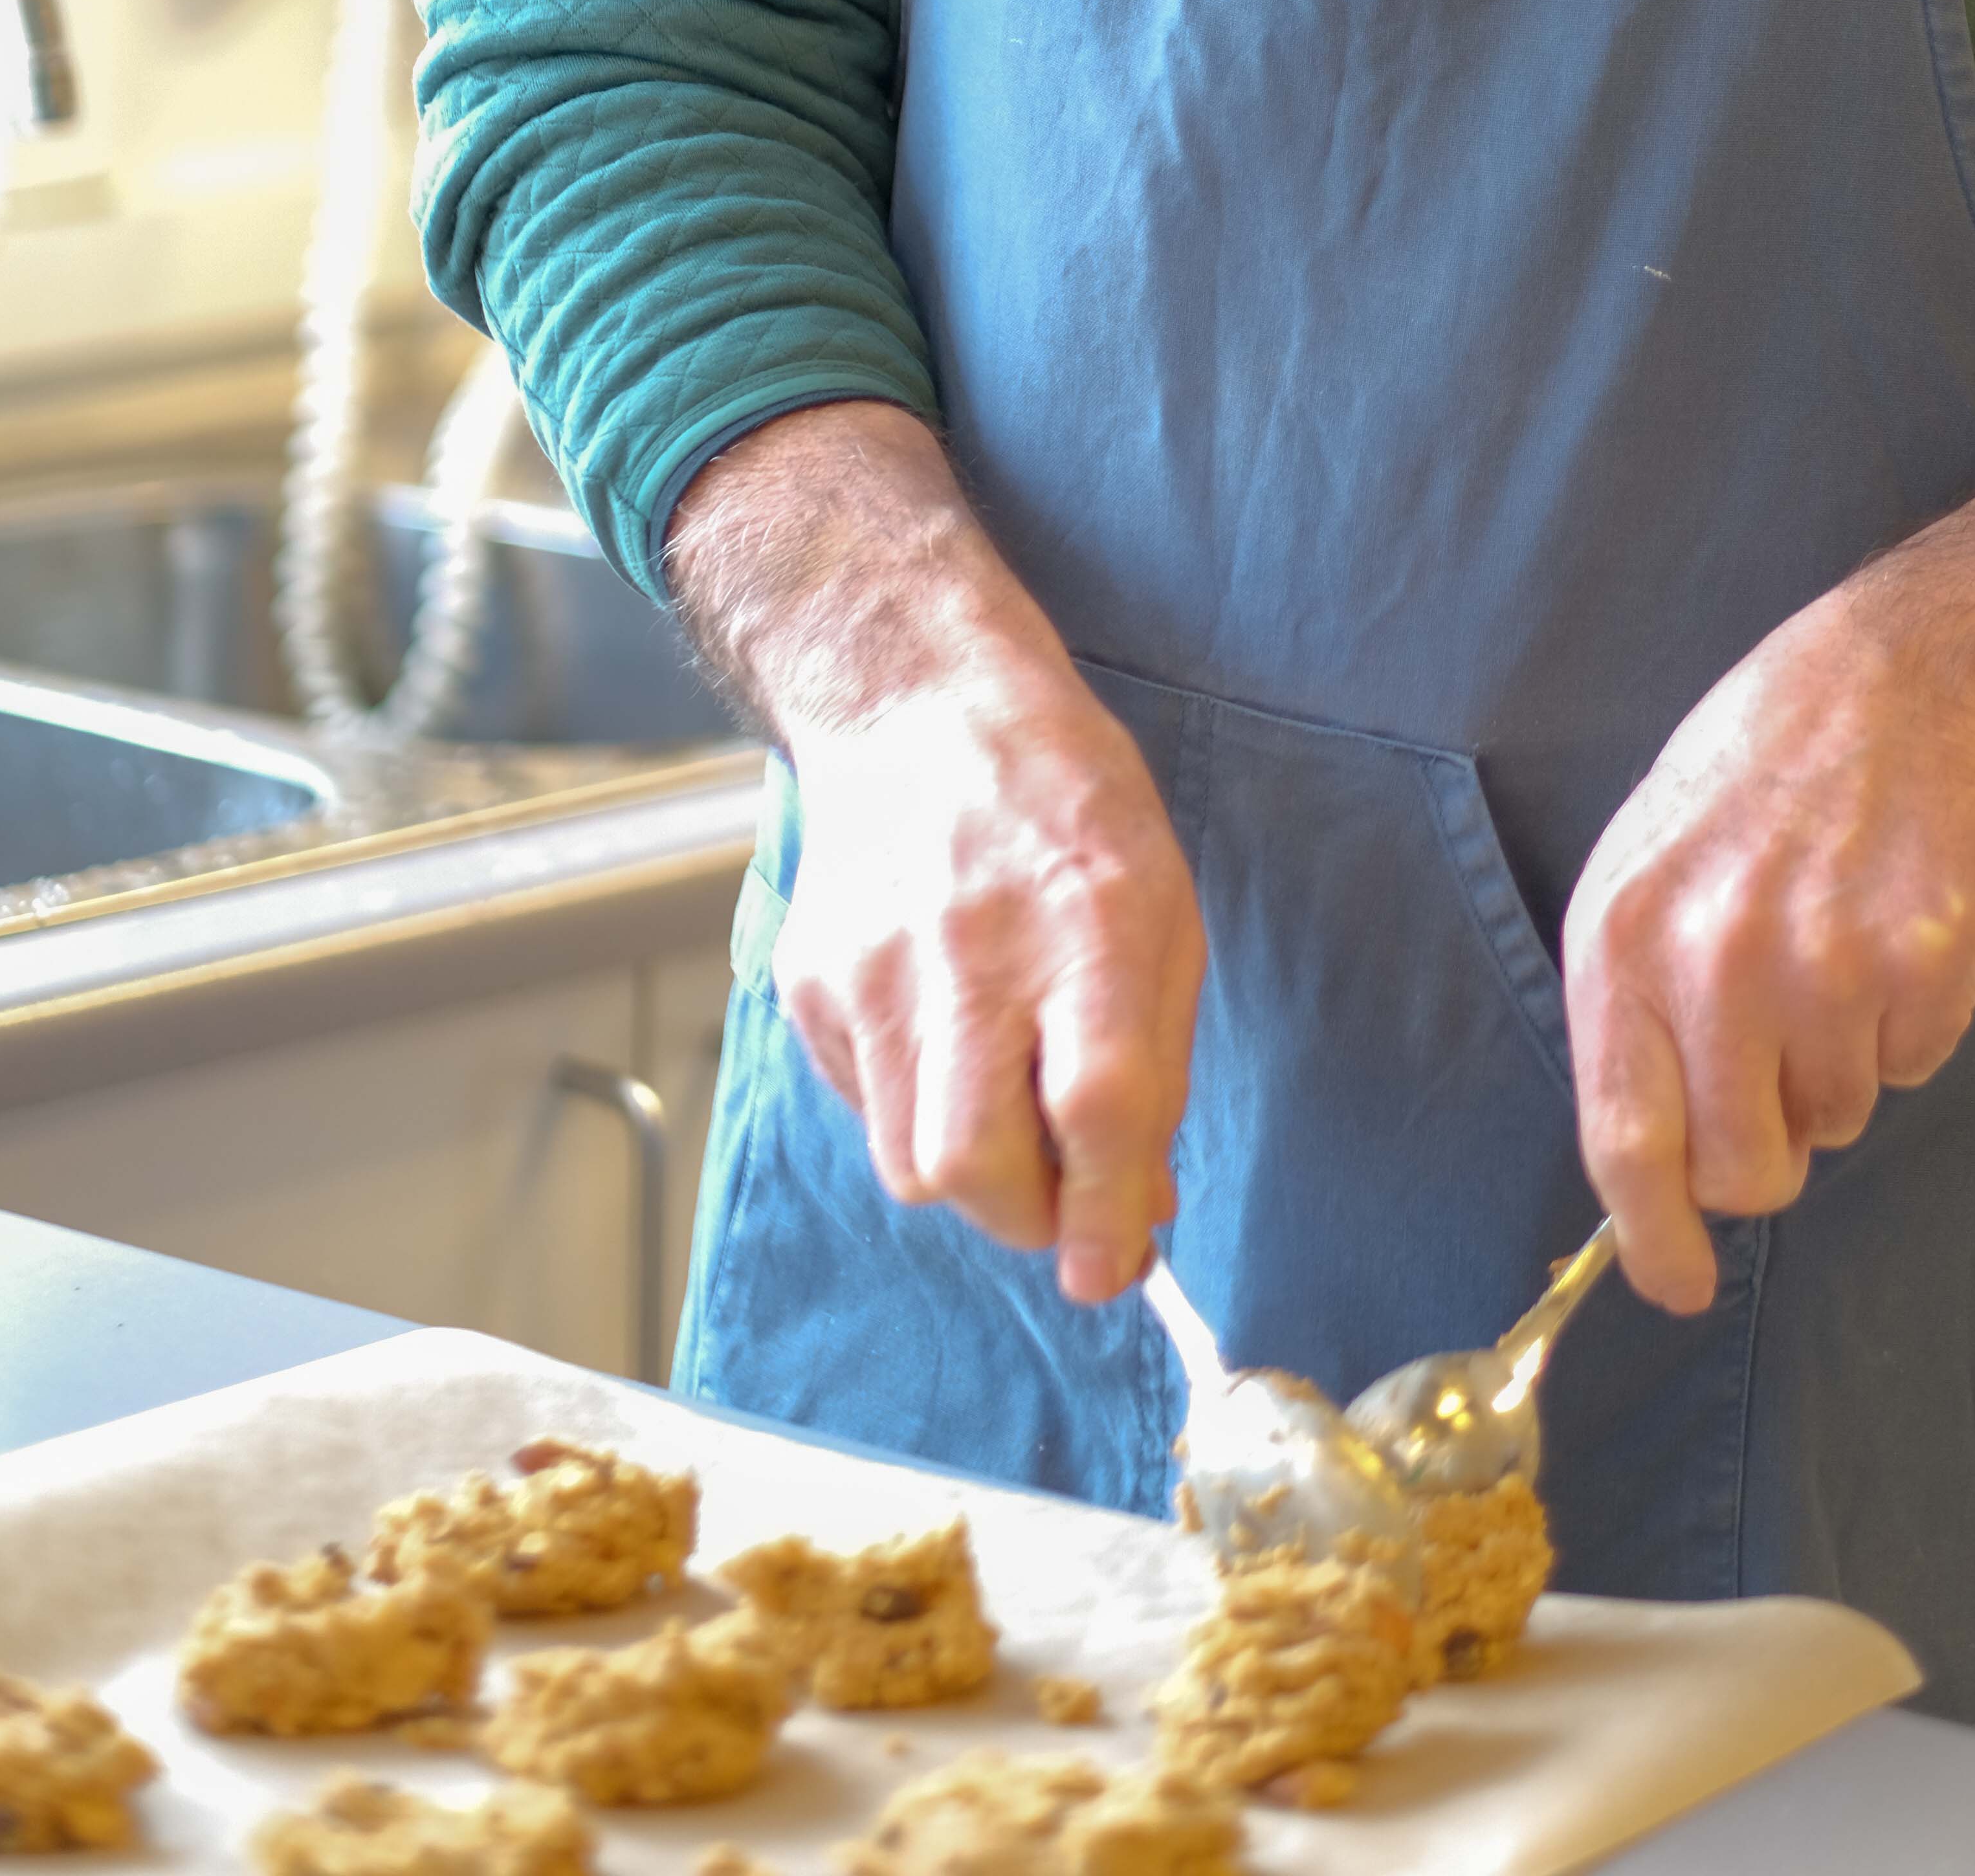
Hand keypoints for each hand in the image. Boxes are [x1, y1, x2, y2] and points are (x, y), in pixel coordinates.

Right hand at [667, 401, 1204, 1305]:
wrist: (921, 708)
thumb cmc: (1069, 808)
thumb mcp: (1164, 910)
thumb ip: (1156, 1065)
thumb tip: (1141, 1213)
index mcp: (1091, 916)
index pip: (1097, 1106)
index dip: (1109, 1215)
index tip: (1114, 1266)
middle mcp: (971, 945)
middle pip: (977, 1167)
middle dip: (1029, 1220)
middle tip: (1062, 1197)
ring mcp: (872, 965)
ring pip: (910, 1165)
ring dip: (973, 1175)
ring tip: (1005, 1103)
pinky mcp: (810, 981)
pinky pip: (865, 1111)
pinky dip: (915, 1112)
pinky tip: (944, 1037)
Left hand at [1562, 590, 1974, 1315]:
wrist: (1891, 687)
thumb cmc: (1750, 788)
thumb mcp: (1644, 877)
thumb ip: (1635, 1017)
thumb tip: (1652, 1175)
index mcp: (1622, 941)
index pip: (1624, 1142)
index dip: (1652, 1238)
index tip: (1678, 1283)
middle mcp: (1713, 961)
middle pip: (1741, 1170)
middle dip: (1765, 1156)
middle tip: (1782, 1074)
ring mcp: (1822, 965)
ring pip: (1836, 1121)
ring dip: (1838, 1068)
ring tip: (1833, 953)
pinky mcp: (1921, 964)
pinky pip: (1912, 1067)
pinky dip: (1907, 1026)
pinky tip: (1889, 935)